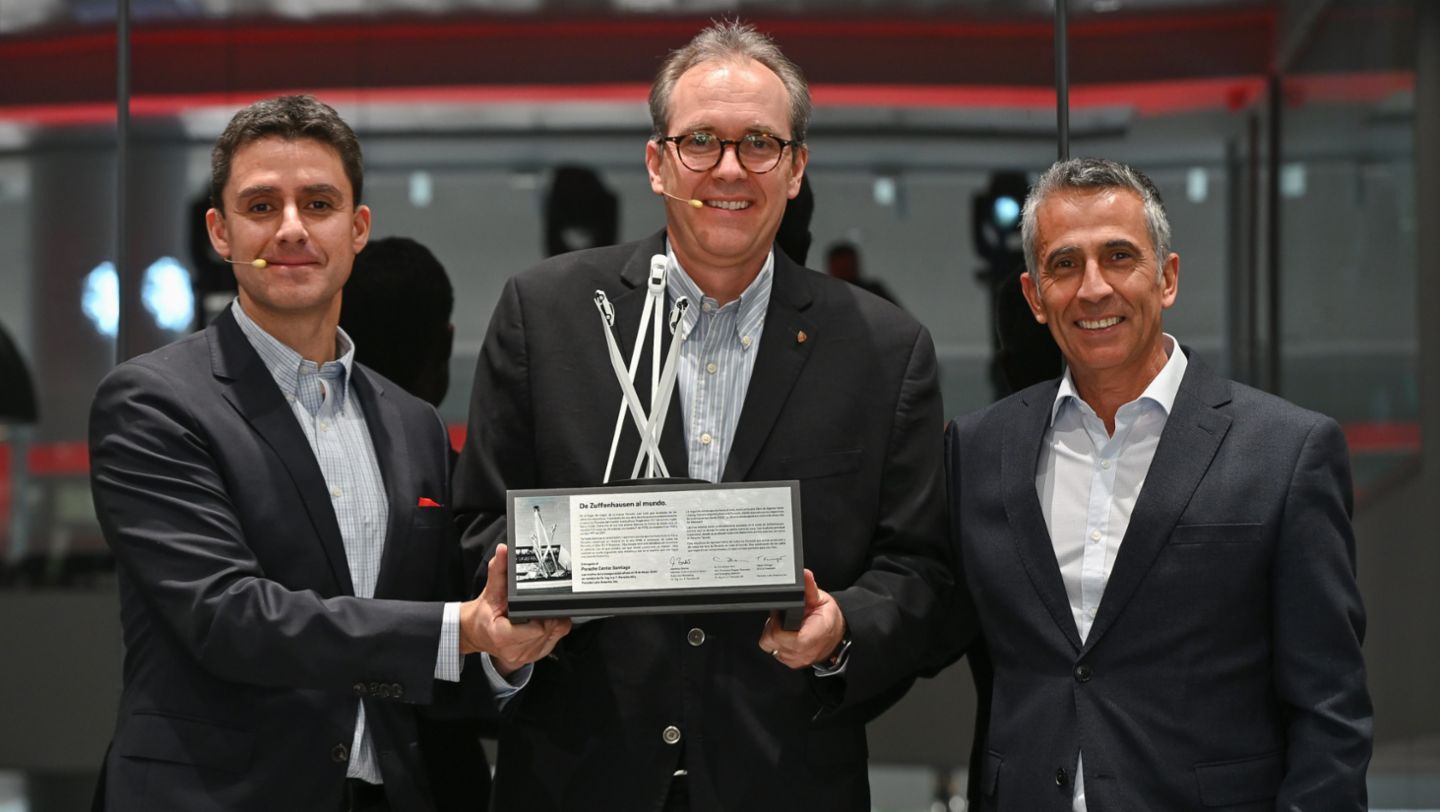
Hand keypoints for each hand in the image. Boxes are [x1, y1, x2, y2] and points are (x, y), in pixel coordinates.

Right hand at [460, 544, 570, 675]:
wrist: (475, 633)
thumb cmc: (482, 615)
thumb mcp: (490, 591)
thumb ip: (499, 570)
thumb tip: (504, 551)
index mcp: (503, 636)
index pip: (538, 628)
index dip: (544, 614)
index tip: (540, 603)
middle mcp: (515, 651)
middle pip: (549, 631)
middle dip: (549, 616)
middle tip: (541, 605)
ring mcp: (524, 657)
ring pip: (554, 636)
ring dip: (551, 624)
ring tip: (538, 614)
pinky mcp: (531, 658)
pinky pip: (553, 642)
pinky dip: (550, 631)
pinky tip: (540, 623)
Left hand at [757, 569, 845, 668]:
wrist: (839, 634)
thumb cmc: (831, 619)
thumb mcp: (821, 599)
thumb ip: (809, 587)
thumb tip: (804, 574)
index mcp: (809, 638)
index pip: (778, 636)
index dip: (775, 623)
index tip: (780, 614)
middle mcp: (802, 653)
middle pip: (770, 642)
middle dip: (772, 628)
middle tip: (781, 619)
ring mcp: (797, 661)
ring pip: (770, 648)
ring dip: (774, 636)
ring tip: (785, 626)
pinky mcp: (793, 663)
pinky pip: (776, 653)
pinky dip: (778, 644)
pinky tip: (787, 634)